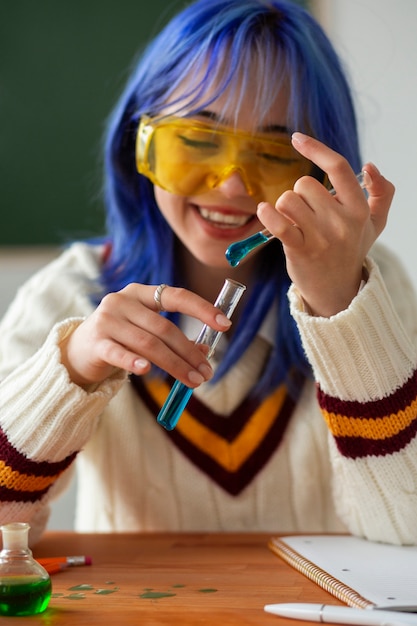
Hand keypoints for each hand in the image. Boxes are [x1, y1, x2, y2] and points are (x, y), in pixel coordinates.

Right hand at [59, 284, 230, 387]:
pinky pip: (119, 353)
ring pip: (148, 344)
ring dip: (175, 364)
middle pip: (164, 327)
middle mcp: (122, 301)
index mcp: (139, 293)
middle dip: (190, 352)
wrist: (78, 351)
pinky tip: (148, 371)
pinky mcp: (96, 343)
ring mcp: (107, 320)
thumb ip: (172, 339)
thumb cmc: (120, 339)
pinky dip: (134, 362)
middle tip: (207, 372)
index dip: (202, 309)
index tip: (225, 324)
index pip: (176, 296)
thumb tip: (205, 351)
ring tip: (194, 381)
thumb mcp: (145, 333)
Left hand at [257, 133, 394, 316]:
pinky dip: (267, 214)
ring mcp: (321, 238)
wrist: (337, 292)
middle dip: (299, 195)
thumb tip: (371, 166)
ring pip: (288, 200)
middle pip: (304, 184)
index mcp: (359, 210)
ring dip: (284, 208)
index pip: (338, 168)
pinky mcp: (300, 251)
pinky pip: (278, 224)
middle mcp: (342, 222)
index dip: (315, 149)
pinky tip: (264, 211)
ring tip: (292, 222)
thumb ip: (382, 194)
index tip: (296, 138)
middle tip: (306, 215)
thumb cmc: (350, 251)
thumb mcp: (375, 224)